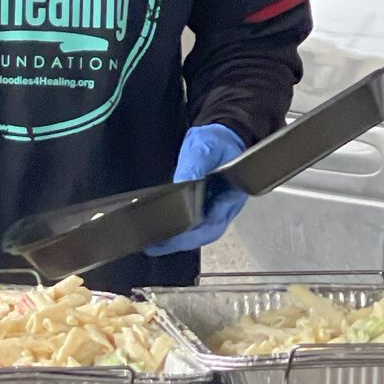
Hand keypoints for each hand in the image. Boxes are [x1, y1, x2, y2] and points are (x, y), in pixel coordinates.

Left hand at [146, 122, 246, 255]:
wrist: (225, 137)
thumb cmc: (218, 143)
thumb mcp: (204, 148)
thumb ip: (194, 166)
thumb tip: (182, 184)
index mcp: (230, 196)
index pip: (211, 224)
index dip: (189, 235)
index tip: (170, 238)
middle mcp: (225, 208)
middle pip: (204, 235)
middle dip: (179, 243)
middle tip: (153, 246)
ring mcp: (217, 209)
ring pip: (199, 233)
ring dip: (177, 240)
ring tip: (153, 243)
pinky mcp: (207, 207)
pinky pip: (195, 224)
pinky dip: (179, 230)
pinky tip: (163, 232)